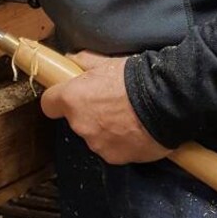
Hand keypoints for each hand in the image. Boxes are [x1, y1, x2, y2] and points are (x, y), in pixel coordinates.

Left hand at [40, 51, 168, 164]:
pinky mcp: (115, 158)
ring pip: (96, 137)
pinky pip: (114, 150)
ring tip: (129, 120)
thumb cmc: (135, 78)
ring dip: (106, 131)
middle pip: (76, 121)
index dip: (58, 101)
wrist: (167, 101)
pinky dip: (122, 144)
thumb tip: (71, 59)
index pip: (49, 105)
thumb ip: (85, 62)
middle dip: (89, 115)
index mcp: (72, 99)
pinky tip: (137, 133)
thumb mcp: (108, 62)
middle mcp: (80, 125)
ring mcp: (97, 144)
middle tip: (112, 105)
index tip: (70, 98)